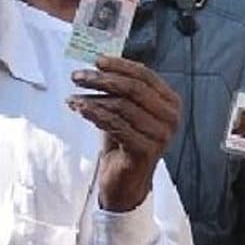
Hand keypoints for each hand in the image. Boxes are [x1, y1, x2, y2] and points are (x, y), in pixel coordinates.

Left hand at [69, 56, 180, 212]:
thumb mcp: (125, 112)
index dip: (120, 65)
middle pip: (135, 88)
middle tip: (78, 76)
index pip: (146, 76)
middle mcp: (171, 118)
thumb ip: (121, 90)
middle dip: (103, 79)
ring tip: (73, 97)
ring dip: (93, 98)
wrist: (126, 183)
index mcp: (171, 103)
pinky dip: (95, 114)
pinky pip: (116, 125)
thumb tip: (100, 65)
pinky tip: (80, 109)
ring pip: (123, 106)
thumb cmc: (125, 144)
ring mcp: (161, 135)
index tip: (97, 61)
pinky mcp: (146, 150)